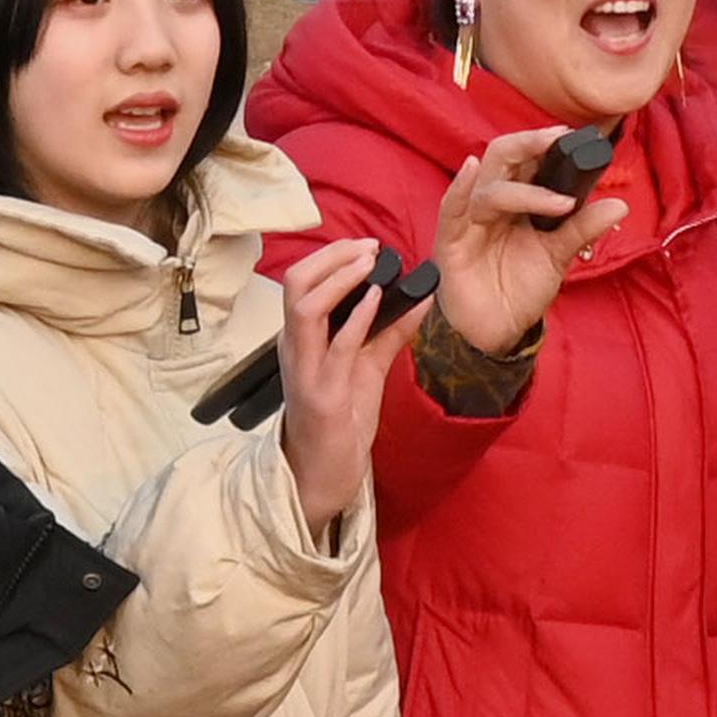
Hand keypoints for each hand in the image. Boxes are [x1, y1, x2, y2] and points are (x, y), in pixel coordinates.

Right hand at [270, 237, 426, 540]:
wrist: (324, 471)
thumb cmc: (340, 418)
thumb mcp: (367, 366)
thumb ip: (390, 331)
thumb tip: (420, 296)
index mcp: (302, 337)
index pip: (303, 280)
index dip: (333, 256)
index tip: (368, 245)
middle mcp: (296, 347)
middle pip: (296, 284)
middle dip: (332, 258)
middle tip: (369, 248)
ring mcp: (305, 370)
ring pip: (305, 309)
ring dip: (339, 280)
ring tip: (369, 264)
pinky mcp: (322, 395)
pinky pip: (335, 348)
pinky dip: (356, 319)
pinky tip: (377, 301)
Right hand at [425, 125, 624, 361]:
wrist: (496, 330)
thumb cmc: (520, 288)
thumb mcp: (558, 256)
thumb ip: (583, 228)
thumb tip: (620, 205)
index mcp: (516, 199)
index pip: (527, 159)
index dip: (546, 143)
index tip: (574, 135)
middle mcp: (492, 202)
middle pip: (503, 156)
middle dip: (530, 143)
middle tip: (558, 139)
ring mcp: (470, 219)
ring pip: (490, 186)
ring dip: (525, 190)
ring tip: (560, 203)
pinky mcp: (451, 241)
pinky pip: (452, 208)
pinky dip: (460, 187)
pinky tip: (471, 169)